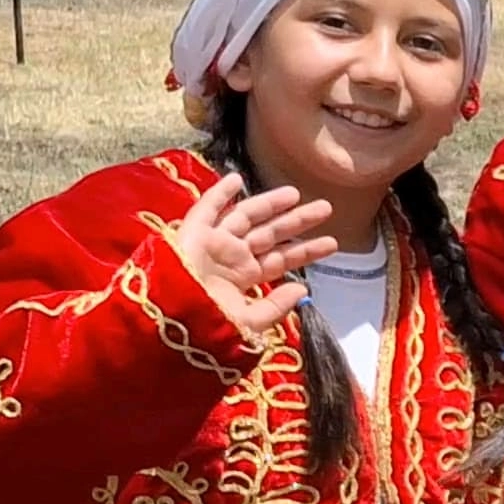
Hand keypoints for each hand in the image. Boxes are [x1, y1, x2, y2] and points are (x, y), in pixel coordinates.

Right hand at [173, 172, 334, 339]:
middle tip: (326, 208)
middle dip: (297, 221)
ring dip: (269, 203)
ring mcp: (213, 243)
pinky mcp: (192, 233)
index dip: (307, 250)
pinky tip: (236, 179)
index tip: (333, 243)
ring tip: (295, 193)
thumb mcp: (248, 322)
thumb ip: (275, 307)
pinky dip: (220, 193)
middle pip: (271, 234)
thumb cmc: (206, 325)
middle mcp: (232, 257)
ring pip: (246, 216)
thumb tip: (303, 288)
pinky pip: (206, 209)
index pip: (282, 259)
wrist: (170, 320)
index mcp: (244, 278)